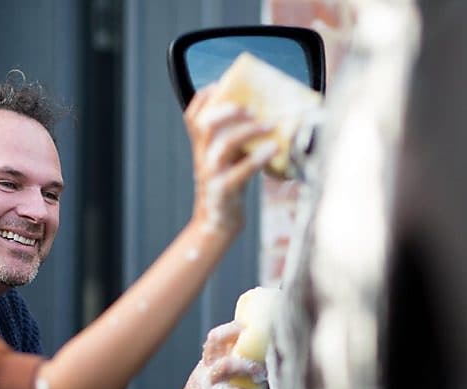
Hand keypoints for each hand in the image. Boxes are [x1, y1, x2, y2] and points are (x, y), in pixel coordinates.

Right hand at [166, 321, 266, 388]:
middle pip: (216, 341)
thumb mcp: (212, 379)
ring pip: (225, 365)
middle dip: (239, 340)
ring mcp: (207, 385)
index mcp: (208, 361)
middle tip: (263, 350)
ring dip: (246, 367)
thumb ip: (229, 368)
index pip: (216, 336)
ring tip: (261, 375)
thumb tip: (262, 362)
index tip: (253, 327)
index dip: (233, 328)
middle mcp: (206, 368)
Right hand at [184, 85, 277, 236]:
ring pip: (223, 146)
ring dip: (248, 131)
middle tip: (251, 107)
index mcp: (201, 148)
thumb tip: (268, 115)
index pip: (192, 117)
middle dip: (226, 110)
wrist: (217, 225)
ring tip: (270, 124)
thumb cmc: (229, 189)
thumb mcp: (228, 160)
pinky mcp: (224, 191)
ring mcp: (211, 174)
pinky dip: (258, 158)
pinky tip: (274, 148)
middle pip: (204, 125)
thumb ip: (237, 140)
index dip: (204, 97)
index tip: (222, 84)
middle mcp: (202, 158)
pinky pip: (240, 172)